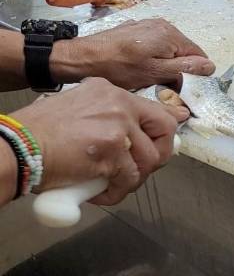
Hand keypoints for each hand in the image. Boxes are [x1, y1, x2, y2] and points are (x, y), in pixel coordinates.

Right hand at [9, 78, 187, 204]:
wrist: (16, 147)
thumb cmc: (37, 132)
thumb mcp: (76, 107)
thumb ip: (103, 114)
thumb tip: (124, 133)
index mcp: (111, 91)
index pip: (152, 108)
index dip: (160, 129)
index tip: (159, 143)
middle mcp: (119, 103)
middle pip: (165, 128)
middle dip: (161, 152)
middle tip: (143, 168)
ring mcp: (118, 127)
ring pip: (150, 158)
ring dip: (135, 178)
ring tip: (115, 185)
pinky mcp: (112, 152)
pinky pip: (130, 179)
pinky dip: (117, 193)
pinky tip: (100, 195)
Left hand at [51, 19, 215, 89]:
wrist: (81, 58)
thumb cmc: (119, 69)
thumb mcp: (155, 73)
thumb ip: (185, 68)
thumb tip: (211, 66)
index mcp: (171, 34)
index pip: (198, 55)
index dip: (193, 73)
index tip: (179, 87)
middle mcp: (162, 25)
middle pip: (183, 51)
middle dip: (177, 68)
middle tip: (160, 84)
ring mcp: (147, 25)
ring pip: (168, 49)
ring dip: (163, 63)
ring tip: (146, 76)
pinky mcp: (134, 29)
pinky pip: (153, 45)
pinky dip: (151, 56)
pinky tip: (136, 67)